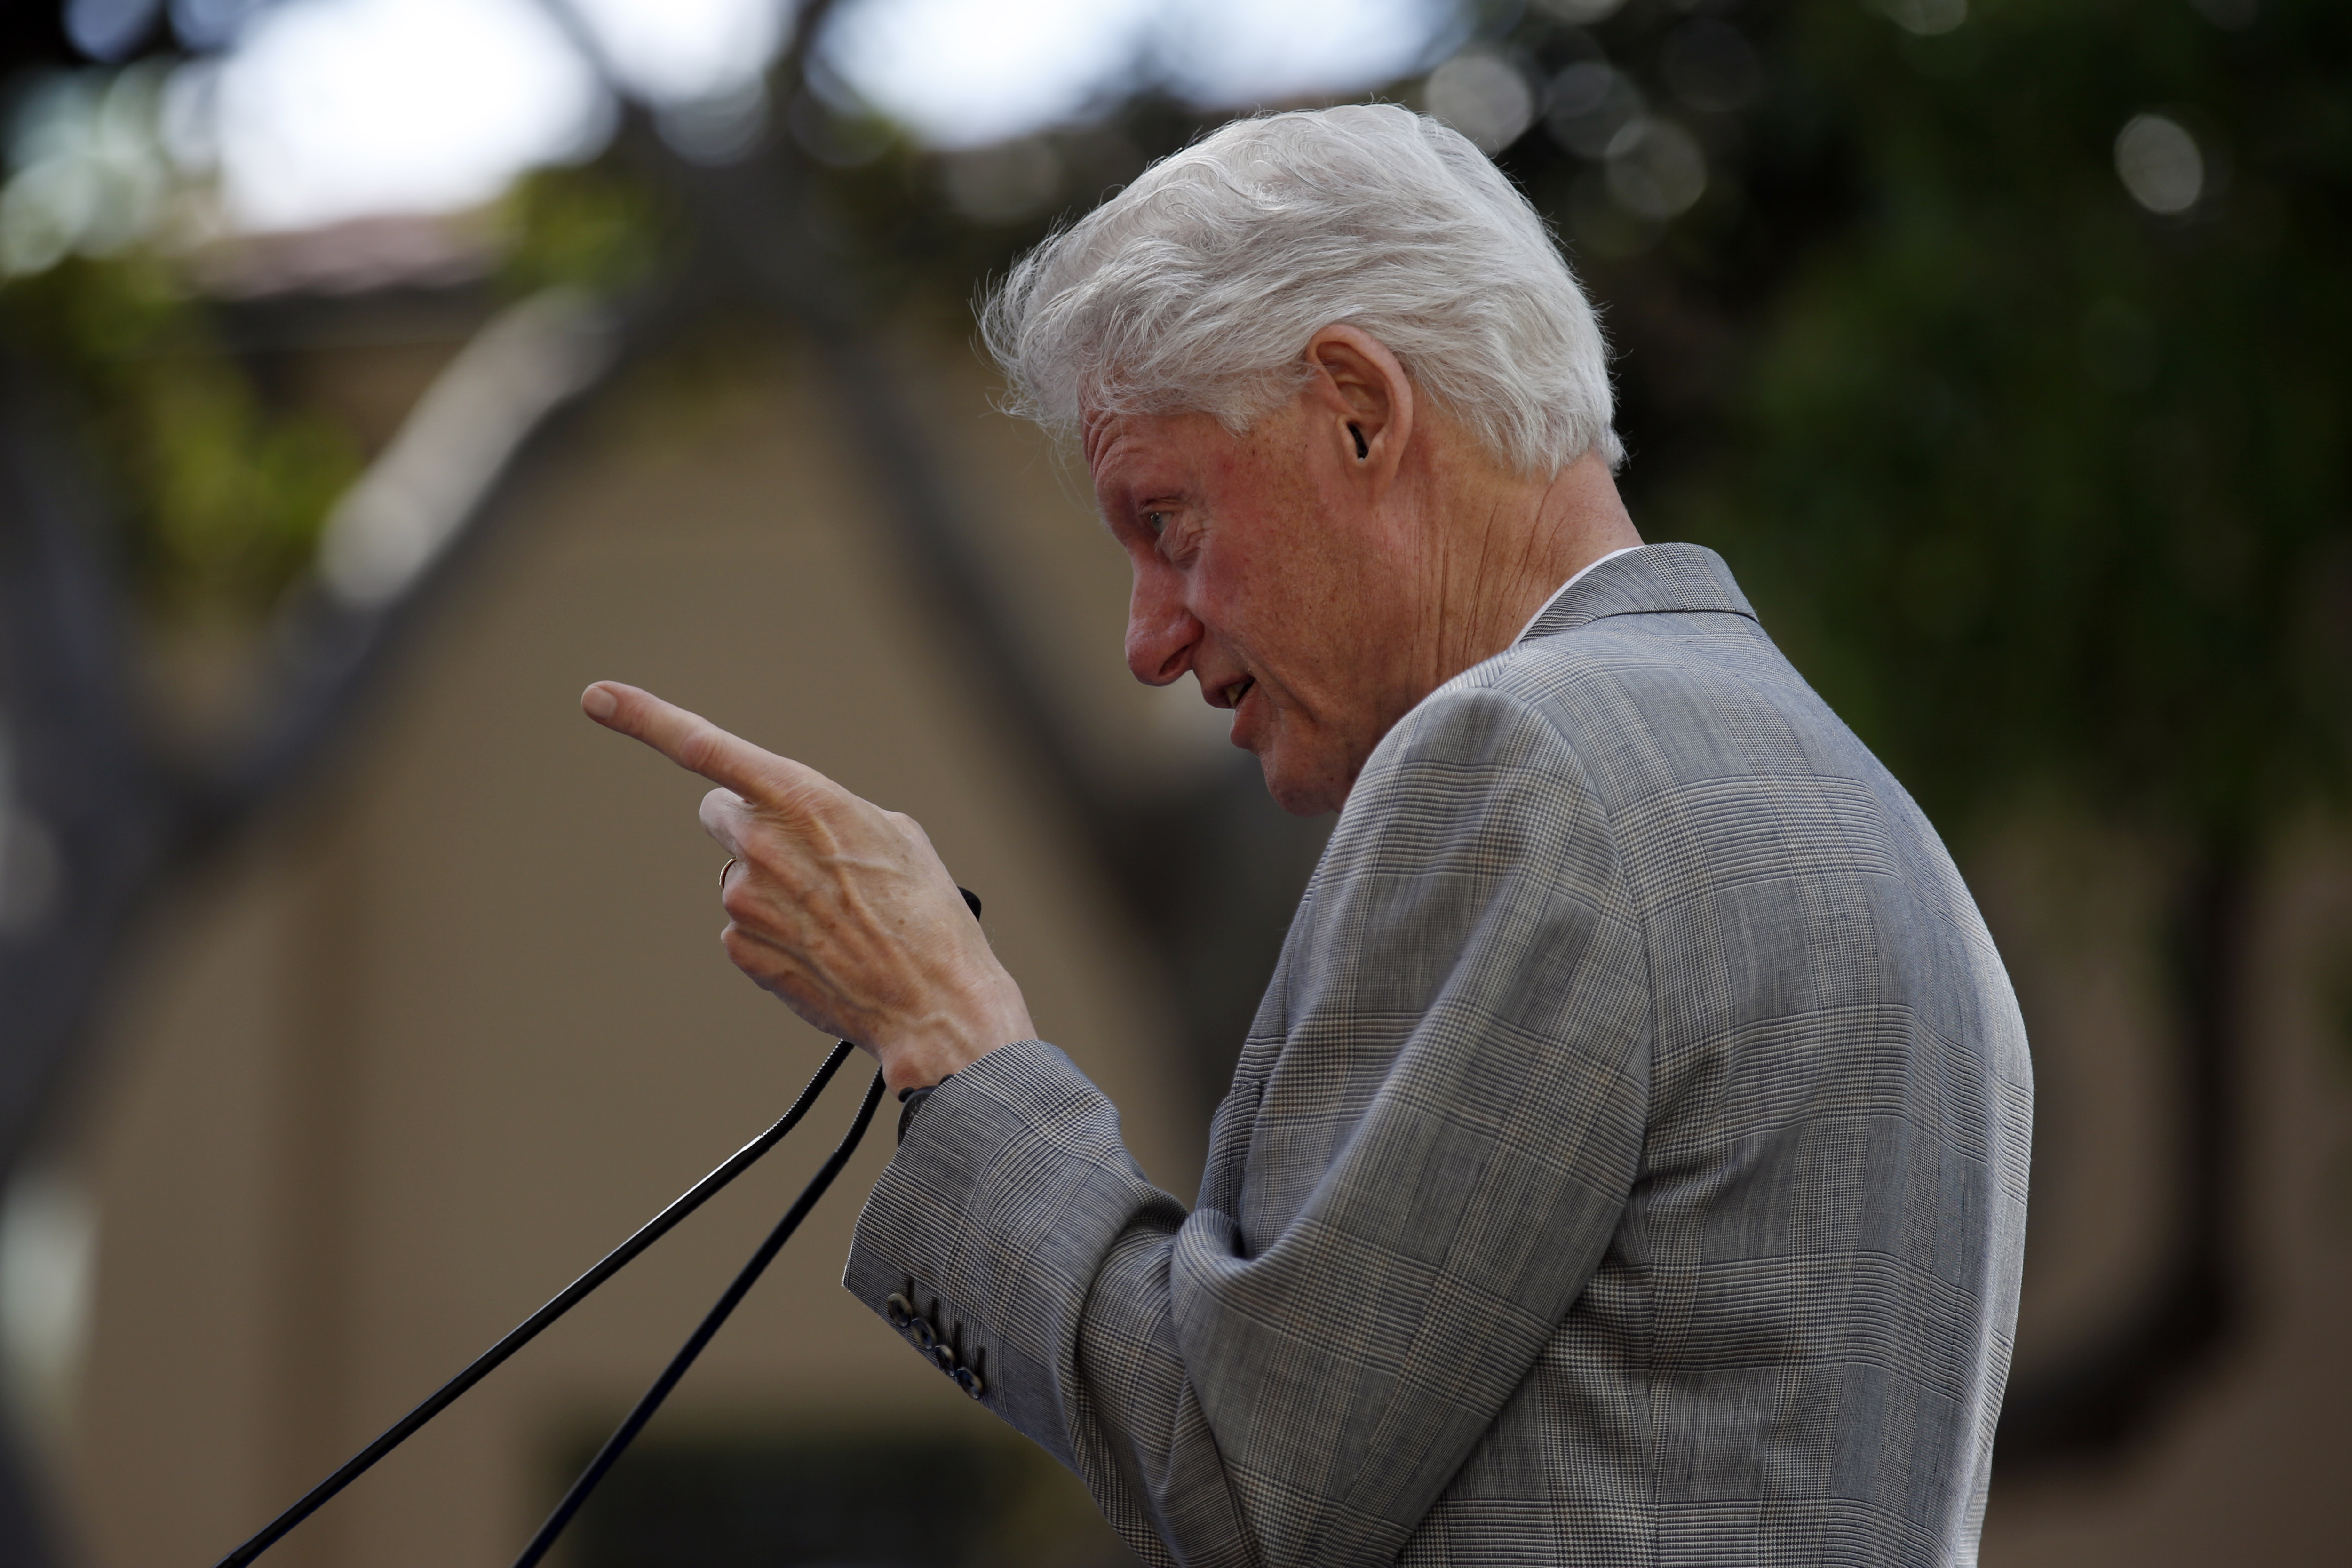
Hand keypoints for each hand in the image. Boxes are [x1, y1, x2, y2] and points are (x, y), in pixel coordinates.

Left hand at [582, 681, 1033, 1093]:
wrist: (933, 1002)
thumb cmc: (926, 915)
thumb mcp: (894, 835)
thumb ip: (833, 814)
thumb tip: (807, 829)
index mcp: (801, 800)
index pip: (703, 747)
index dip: (642, 717)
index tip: (597, 698)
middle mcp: (761, 845)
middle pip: (720, 815)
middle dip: (751, 827)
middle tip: (805, 857)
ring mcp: (745, 901)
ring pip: (740, 877)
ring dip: (774, 889)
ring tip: (836, 918)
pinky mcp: (742, 950)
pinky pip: (744, 928)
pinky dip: (776, 935)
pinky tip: (823, 949)